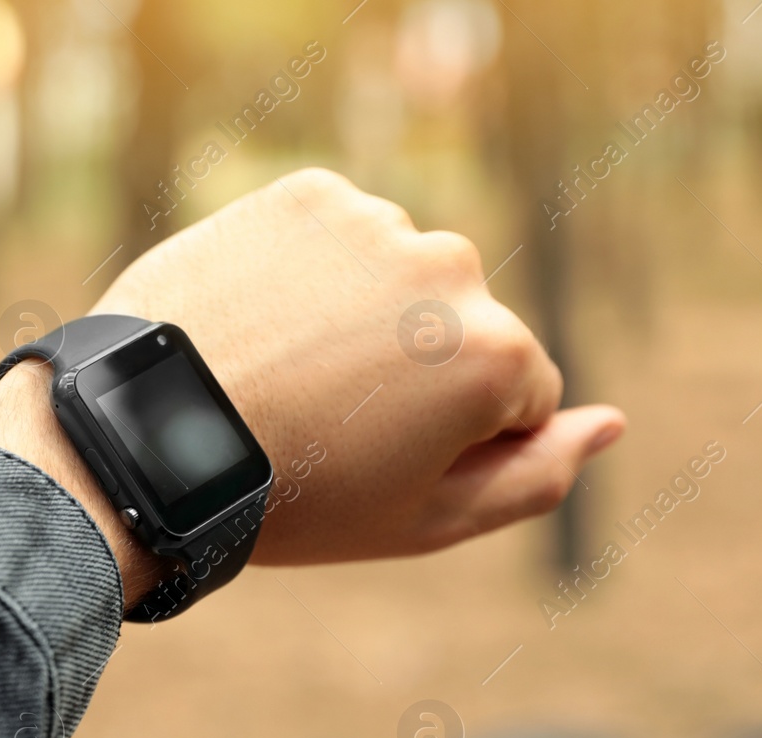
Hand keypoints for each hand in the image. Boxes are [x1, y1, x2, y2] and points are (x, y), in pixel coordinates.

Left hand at [91, 168, 623, 565]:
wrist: (148, 437)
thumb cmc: (295, 497)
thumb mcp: (427, 520)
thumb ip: (537, 476)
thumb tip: (614, 422)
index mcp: (496, 354)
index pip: (524, 393)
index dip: (458, 439)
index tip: (383, 459)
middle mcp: (452, 268)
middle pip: (467, 326)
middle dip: (419, 371)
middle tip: (329, 421)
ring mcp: (376, 223)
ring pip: (402, 279)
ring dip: (366, 318)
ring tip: (288, 373)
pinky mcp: (307, 194)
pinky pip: (340, 238)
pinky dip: (313, 275)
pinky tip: (264, 322)